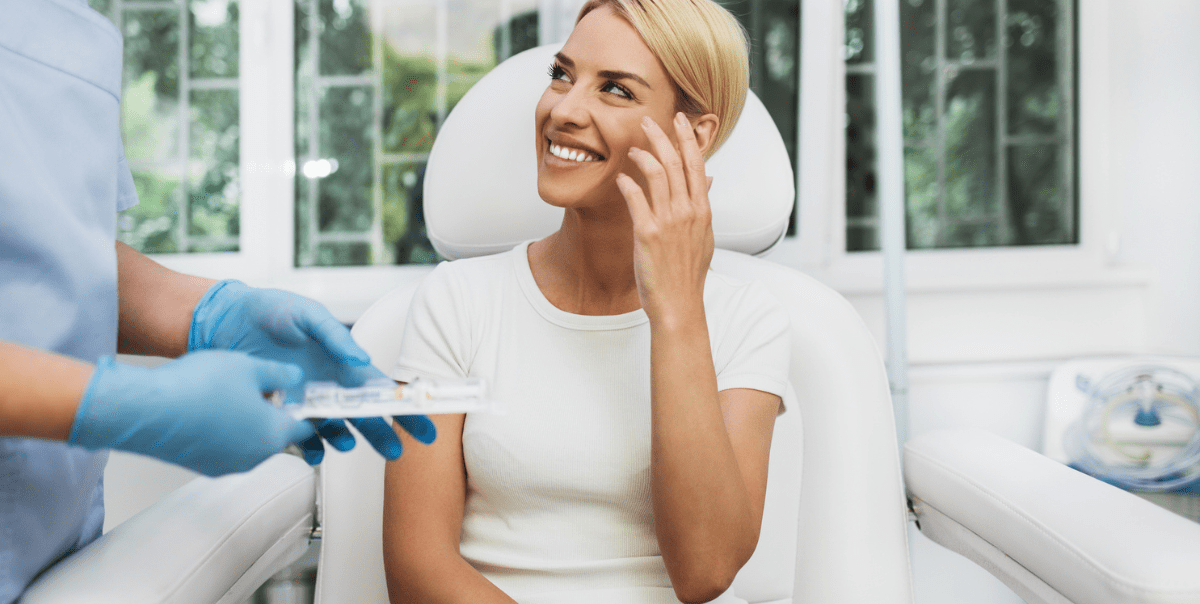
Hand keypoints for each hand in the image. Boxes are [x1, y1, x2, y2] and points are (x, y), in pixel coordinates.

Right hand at [68, 351, 314, 476]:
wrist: (145, 409)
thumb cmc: (196, 388)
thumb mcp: (250, 367)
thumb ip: (281, 374)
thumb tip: (295, 378)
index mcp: (273, 435)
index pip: (308, 427)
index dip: (312, 411)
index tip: (313, 401)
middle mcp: (253, 457)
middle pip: (277, 435)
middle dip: (276, 413)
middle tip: (266, 388)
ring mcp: (226, 465)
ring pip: (250, 441)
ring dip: (248, 421)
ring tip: (232, 393)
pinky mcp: (202, 465)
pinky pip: (224, 447)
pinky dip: (225, 431)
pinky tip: (210, 407)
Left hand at [188, 281, 435, 462]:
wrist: (226, 320)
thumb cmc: (270, 310)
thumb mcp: (307, 315)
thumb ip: (335, 336)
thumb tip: (361, 359)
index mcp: (343, 363)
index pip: (382, 390)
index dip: (404, 409)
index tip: (422, 427)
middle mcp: (329, 385)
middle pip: (365, 417)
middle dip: (382, 435)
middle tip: (395, 453)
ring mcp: (307, 401)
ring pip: (336, 430)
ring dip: (344, 440)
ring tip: (345, 445)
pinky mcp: (281, 411)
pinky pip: (300, 437)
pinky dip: (309, 448)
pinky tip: (312, 453)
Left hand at [616, 113, 714, 320]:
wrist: (679, 305)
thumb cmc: (687, 274)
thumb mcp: (704, 237)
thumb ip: (703, 205)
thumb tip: (708, 179)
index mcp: (702, 211)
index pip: (697, 164)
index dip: (687, 139)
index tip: (679, 120)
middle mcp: (688, 212)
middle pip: (676, 162)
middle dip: (662, 136)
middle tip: (648, 121)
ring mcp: (669, 221)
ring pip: (657, 174)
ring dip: (643, 155)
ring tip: (633, 148)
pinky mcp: (648, 233)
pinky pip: (636, 198)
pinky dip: (627, 183)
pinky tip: (621, 177)